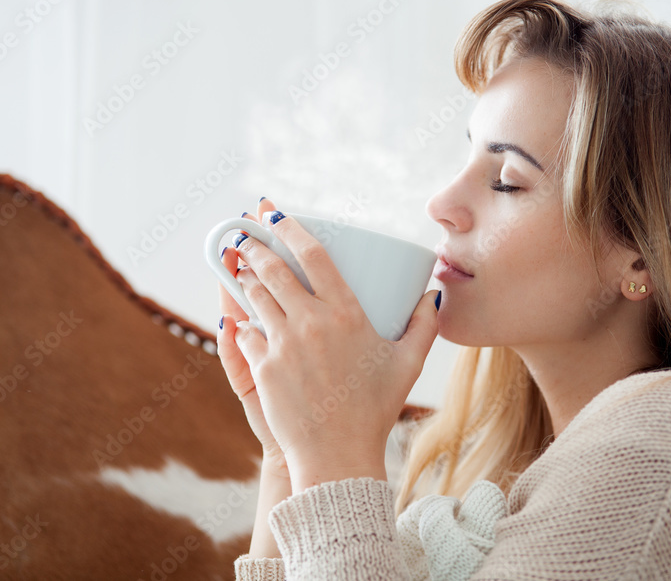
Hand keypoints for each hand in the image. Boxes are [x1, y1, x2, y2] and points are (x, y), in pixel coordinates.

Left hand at [227, 207, 439, 482]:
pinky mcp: (264, 368)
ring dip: (244, 275)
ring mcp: (284, 344)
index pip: (314, 256)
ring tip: (238, 264)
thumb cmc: (375, 409)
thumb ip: (424, 326)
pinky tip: (240, 314)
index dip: (290, 230)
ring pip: (256, 296)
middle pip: (275, 270)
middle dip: (254, 245)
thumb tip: (432, 297)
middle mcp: (312, 322)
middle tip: (243, 231)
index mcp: (347, 313)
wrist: (338, 454)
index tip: (274, 215)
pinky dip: (243, 322)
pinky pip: (248, 334)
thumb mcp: (407, 364)